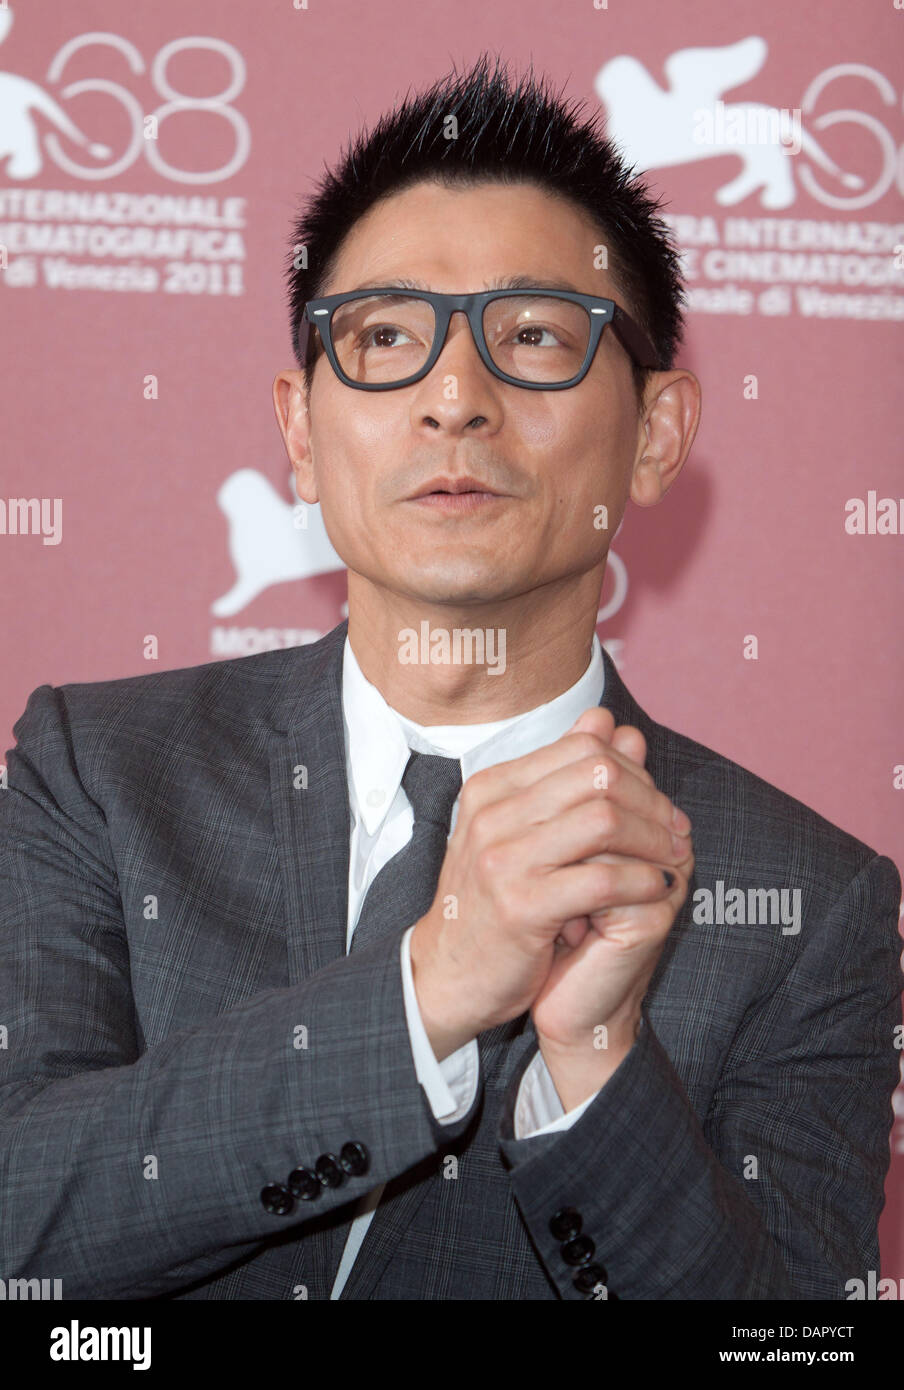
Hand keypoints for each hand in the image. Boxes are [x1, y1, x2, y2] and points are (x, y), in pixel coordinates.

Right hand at [409, 705, 691, 1060]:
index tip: (658, 805)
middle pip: (597, 776)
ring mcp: (502, 859)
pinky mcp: (521, 906)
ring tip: (673, 859)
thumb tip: (609, 723)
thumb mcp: (519, 831)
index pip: (581, 748)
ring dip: (653, 839)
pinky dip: (643, 880)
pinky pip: (603, 880)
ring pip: (605, 821)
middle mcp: (491, 814)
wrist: (447, 975)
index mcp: (491, 788)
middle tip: (677, 830)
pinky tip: (657, 888)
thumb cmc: (491, 902)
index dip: (633, 771)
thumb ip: (563, 778)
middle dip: (651, 801)